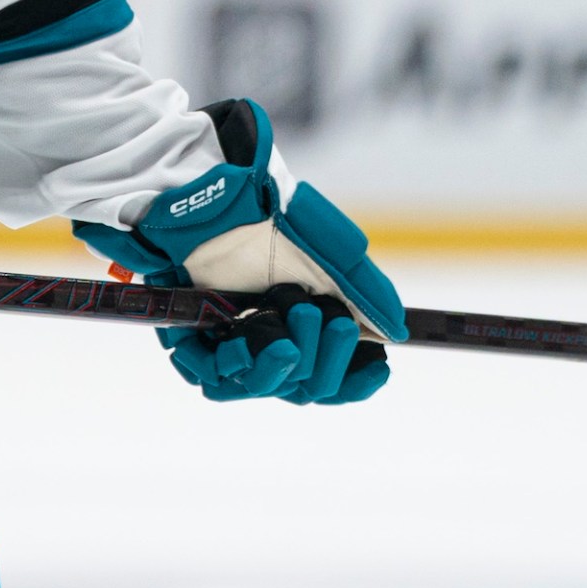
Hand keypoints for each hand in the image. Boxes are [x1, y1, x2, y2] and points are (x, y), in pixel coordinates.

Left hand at [76, 99, 403, 405]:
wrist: (220, 198)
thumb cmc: (275, 222)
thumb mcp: (332, 255)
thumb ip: (365, 293)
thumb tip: (395, 332)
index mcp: (302, 330)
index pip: (333, 378)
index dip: (356, 382)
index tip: (379, 368)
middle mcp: (268, 341)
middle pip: (301, 389)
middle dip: (323, 363)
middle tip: (331, 322)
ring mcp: (230, 340)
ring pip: (258, 387)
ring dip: (279, 369)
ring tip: (286, 336)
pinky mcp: (191, 337)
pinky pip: (210, 376)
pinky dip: (232, 367)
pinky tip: (243, 346)